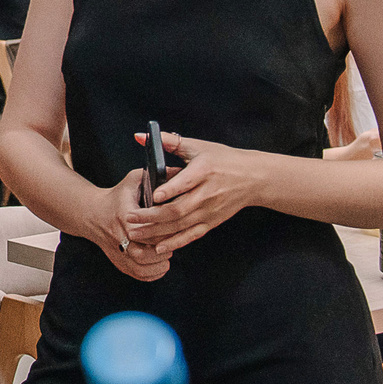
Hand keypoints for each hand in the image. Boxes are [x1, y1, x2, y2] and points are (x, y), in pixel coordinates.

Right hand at [87, 169, 170, 281]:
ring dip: (158, 264)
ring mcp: (117, 251)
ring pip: (141, 265)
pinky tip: (160, 266)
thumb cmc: (117, 196)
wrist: (93, 213)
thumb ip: (156, 177)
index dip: (163, 232)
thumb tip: (180, 173)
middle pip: (145, 251)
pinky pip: (136, 274)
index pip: (147, 229)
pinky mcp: (118, 261)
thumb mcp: (133, 180)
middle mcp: (119, 235)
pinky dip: (151, 274)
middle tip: (173, 243)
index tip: (173, 228)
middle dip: (163, 249)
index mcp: (125, 215)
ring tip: (167, 255)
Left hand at [125, 132, 268, 254]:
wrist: (253, 177)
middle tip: (129, 218)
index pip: (185, 183)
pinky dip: (175, 242)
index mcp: (204, 171)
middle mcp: (207, 194)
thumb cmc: (223, 158)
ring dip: (157, 232)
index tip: (153, 195)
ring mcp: (209, 211)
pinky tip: (159, 247)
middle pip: (178, 209)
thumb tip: (140, 136)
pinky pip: (191, 235)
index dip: (169, 190)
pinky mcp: (212, 222)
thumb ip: (168, 141)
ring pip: (181, 225)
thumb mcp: (198, 146)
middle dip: (151, 216)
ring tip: (135, 233)